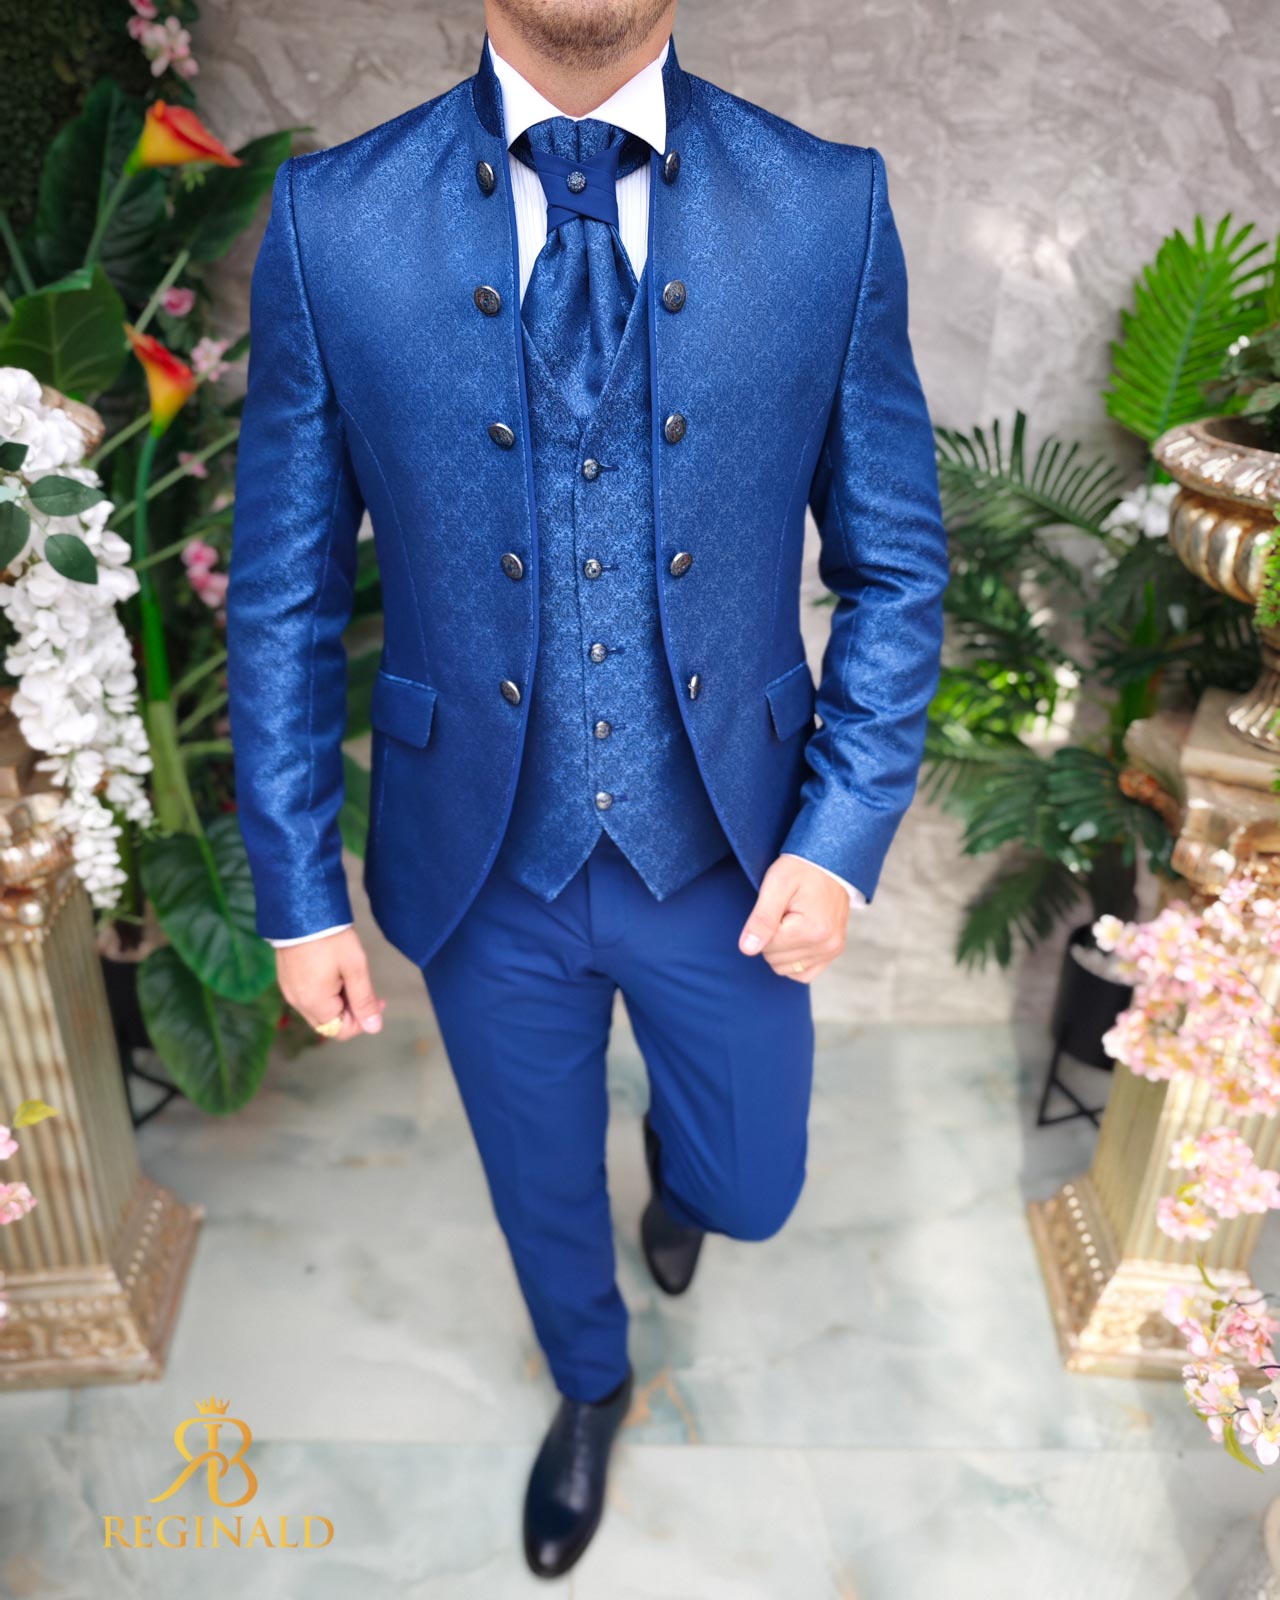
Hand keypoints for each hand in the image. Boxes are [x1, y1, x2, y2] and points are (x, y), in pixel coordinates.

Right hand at [276, 927, 385, 1040]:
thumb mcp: (355, 967)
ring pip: (318, 1010)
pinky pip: (308, 996)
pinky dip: (324, 992)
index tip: (378, 1000)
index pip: (340, 1031)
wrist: (301, 910)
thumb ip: (364, 1000)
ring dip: (338, 1001)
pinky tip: (334, 972)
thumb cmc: (331, 938)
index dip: (362, 1021)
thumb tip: (374, 1028)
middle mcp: (297, 1002)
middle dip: (351, 1012)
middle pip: (329, 1023)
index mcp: (313, 1003)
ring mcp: (289, 990)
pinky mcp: (286, 978)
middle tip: (366, 988)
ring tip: (351, 976)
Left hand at [737, 854, 849, 983]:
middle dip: (772, 937)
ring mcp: (832, 950)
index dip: (764, 925)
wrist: (830, 863)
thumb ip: (761, 919)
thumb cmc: (801, 869)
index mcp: (812, 929)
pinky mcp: (833, 952)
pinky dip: (793, 961)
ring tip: (792, 920)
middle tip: (785, 911)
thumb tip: (747, 950)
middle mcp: (826, 945)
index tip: (778, 905)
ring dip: (781, 948)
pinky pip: (802, 974)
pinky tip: (795, 939)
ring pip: (785, 969)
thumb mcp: (776, 885)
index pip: (766, 946)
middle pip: (774, 959)